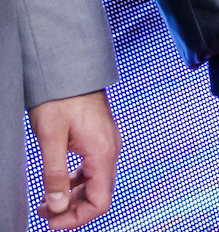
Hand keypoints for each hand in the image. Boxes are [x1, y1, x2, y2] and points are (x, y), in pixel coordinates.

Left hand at [29, 90, 119, 228]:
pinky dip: (77, 182)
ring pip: (96, 182)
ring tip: (46, 202)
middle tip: (44, 213)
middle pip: (99, 194)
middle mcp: (111, 148)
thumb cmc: (60, 96)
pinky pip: (93, 168)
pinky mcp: (101, 136)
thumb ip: (55, 175)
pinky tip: (59, 183)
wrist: (70, 65)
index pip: (100, 201)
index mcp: (102, 151)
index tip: (52, 221)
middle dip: (73, 210)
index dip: (76, 218)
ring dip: (74, 197)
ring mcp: (108, 141)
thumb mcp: (50, 137)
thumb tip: (56, 207)